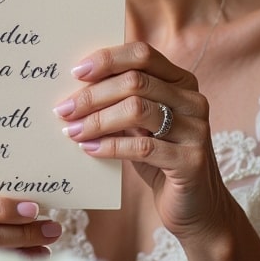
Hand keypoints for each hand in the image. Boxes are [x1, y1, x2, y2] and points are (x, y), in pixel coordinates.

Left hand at [55, 41, 233, 240]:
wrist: (195, 206)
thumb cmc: (160, 158)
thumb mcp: (142, 124)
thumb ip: (121, 101)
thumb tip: (75, 88)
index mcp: (182, 81)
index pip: (143, 54)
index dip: (107, 59)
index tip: (75, 72)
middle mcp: (193, 100)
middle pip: (135, 82)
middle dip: (93, 95)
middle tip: (63, 109)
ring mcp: (196, 129)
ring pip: (138, 110)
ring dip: (98, 120)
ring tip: (71, 131)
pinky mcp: (191, 161)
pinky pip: (143, 147)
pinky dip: (111, 146)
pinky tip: (90, 150)